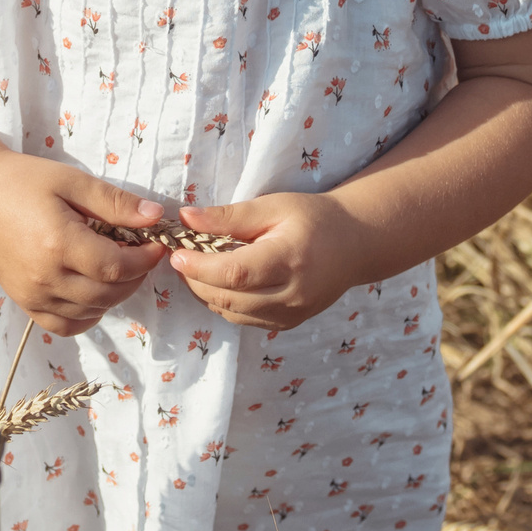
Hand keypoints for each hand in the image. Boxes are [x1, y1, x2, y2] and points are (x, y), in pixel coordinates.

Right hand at [0, 152, 168, 336]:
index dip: (144, 260)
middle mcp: (45, 277)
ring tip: (118, 267)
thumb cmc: (25, 181)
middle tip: (141, 253)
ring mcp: (32, 295)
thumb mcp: (73, 181)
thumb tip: (156, 218)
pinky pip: (64, 325)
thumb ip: (115, 203)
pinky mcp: (24, 302)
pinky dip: (88, 315)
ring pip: (91, 312)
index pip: (116, 267)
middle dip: (135, 277)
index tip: (156, 244)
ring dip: (115, 295)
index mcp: (58, 244)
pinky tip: (94, 292)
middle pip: (107, 293)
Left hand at [168, 193, 365, 331]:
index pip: (234, 274)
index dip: (198, 267)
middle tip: (180, 258)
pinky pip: (244, 320)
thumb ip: (229, 216)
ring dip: (206, 294)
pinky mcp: (288, 324)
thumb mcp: (273, 206)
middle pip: (228, 298)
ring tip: (196, 269)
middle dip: (196, 280)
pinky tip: (220, 283)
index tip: (177, 253)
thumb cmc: (314, 218)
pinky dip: (224, 304)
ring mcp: (291, 315)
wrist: (354, 244)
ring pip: (232, 314)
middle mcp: (291, 295)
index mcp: (289, 260)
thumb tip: (186, 218)